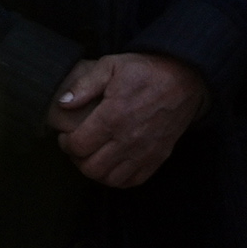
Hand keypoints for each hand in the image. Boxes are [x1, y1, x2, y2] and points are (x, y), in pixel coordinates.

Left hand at [46, 52, 208, 187]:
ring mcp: (145, 151)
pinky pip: (132, 181)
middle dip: (77, 159)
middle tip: (77, 147)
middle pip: (91, 168)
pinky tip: (112, 164)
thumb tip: (62, 103)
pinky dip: (118, 178)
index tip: (65, 136)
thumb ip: (84, 85)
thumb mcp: (111, 66)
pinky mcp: (158, 157)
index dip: (65, 144)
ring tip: (92, 156)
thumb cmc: (145, 70)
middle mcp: (128, 139)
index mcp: (113, 116)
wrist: (184, 78)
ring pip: (110, 179)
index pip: (78, 145)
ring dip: (95, 171)